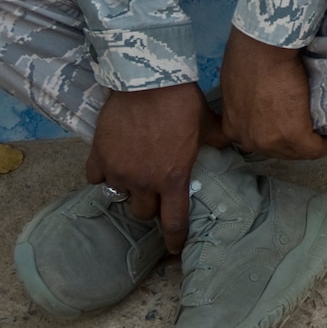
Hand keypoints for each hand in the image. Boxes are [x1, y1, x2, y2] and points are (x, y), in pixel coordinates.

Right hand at [84, 83, 224, 251]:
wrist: (148, 80)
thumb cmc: (182, 100)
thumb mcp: (207, 123)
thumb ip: (216, 140)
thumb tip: (231, 144)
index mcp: (173, 178)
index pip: (173, 222)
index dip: (173, 239)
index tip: (173, 247)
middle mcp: (143, 181)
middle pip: (143, 213)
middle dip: (150, 207)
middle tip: (153, 193)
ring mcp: (118, 170)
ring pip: (118, 196)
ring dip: (126, 189)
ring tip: (132, 174)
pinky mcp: (98, 155)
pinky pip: (95, 178)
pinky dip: (102, 174)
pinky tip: (111, 163)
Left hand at [220, 27, 326, 161]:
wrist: (263, 48)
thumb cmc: (248, 55)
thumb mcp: (236, 83)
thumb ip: (245, 101)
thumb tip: (258, 101)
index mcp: (233, 127)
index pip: (256, 142)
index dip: (275, 137)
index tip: (288, 128)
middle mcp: (249, 140)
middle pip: (279, 151)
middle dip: (296, 143)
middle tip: (313, 130)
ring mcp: (270, 141)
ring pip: (298, 151)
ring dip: (314, 144)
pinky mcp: (293, 135)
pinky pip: (315, 149)